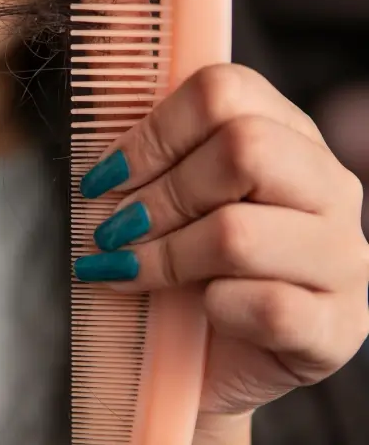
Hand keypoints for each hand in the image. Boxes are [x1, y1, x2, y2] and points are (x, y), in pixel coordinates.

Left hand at [75, 62, 368, 415]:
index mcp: (285, 133)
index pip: (224, 91)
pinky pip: (269, 306)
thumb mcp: (169, 197)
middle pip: (243, 147)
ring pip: (241, 231)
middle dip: (159, 195)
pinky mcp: (340, 326)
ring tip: (127, 270)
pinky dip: (216, 309)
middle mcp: (327, 184)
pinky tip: (202, 312)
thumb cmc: (186, 264)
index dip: (154, 132)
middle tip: (113, 228)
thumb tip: (102, 156)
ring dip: (167, 256)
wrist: (212, 353)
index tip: (106, 175)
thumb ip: (149, 159)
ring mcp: (342, 255)